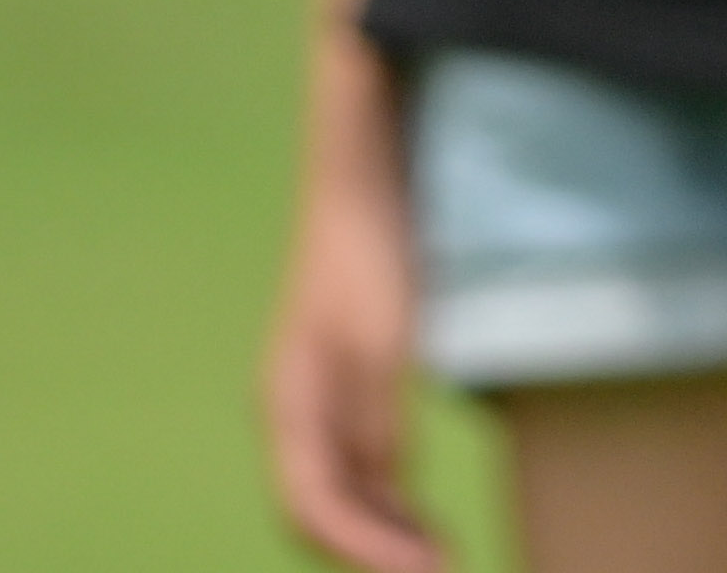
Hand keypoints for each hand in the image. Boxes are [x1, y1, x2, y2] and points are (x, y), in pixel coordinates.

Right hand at [260, 171, 452, 572]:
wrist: (360, 191)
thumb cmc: (369, 257)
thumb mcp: (386, 340)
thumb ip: (382, 418)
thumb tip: (390, 489)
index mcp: (289, 406)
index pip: (313, 502)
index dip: (363, 546)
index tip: (420, 568)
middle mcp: (295, 419)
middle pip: (317, 514)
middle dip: (368, 554)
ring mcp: (319, 411)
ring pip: (340, 500)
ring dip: (381, 537)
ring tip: (437, 562)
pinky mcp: (348, 398)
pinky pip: (361, 471)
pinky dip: (389, 506)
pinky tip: (424, 527)